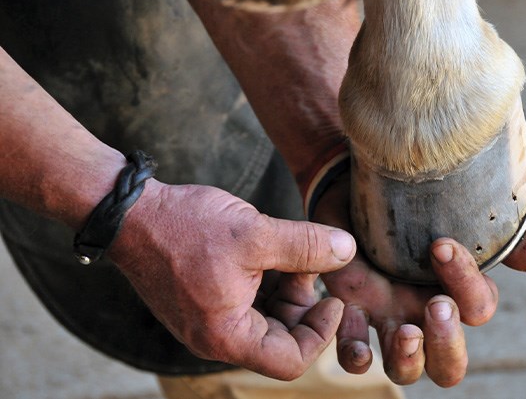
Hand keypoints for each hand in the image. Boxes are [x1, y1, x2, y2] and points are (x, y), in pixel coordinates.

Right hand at [108, 179, 355, 379]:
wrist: (129, 212)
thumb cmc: (184, 226)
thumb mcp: (256, 234)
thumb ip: (307, 246)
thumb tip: (348, 251)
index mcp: (227, 336)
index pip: (291, 361)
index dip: (321, 332)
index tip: (333, 298)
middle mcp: (215, 337)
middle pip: (281, 337)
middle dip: (304, 300)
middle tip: (312, 261)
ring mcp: (207, 320)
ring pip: (266, 315)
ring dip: (287, 284)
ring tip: (290, 247)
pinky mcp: (203, 301)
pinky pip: (246, 301)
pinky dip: (266, 278)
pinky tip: (270, 249)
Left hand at [313, 173, 525, 386]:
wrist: (366, 191)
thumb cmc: (421, 208)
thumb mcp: (463, 215)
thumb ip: (503, 239)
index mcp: (457, 295)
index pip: (477, 309)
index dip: (466, 284)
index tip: (442, 245)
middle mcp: (425, 317)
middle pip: (448, 365)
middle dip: (447, 341)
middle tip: (436, 304)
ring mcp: (388, 318)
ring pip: (405, 370)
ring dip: (408, 359)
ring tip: (405, 332)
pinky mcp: (352, 309)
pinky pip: (352, 350)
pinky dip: (354, 352)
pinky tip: (353, 331)